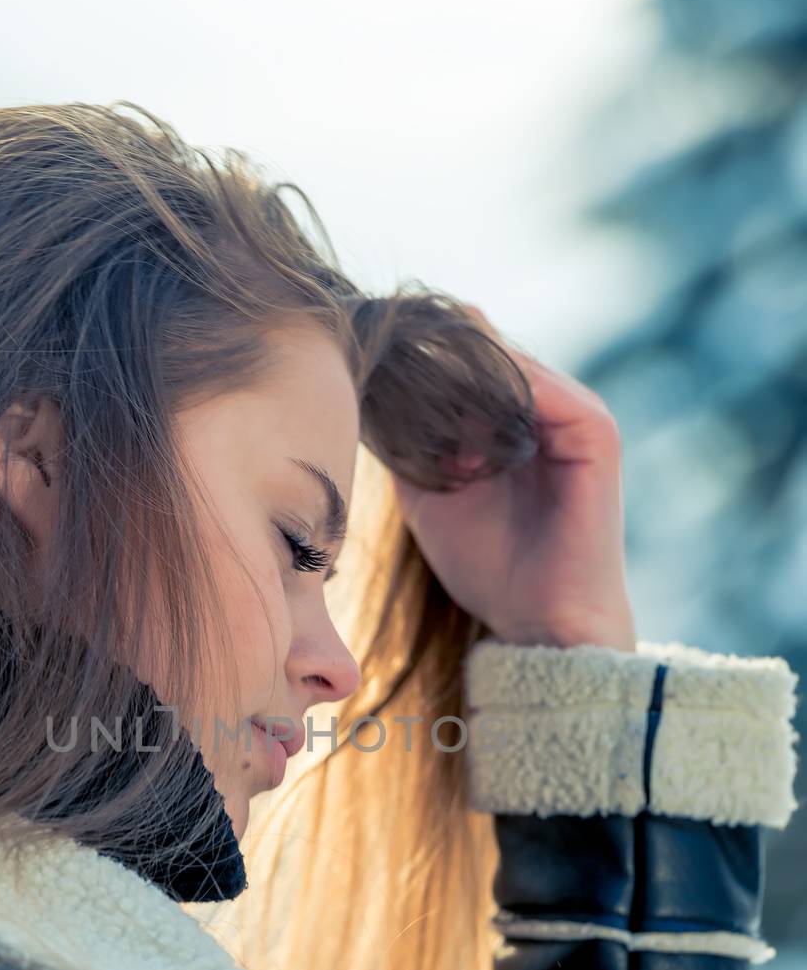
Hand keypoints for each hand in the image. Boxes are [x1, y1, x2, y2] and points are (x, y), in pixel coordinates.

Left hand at [389, 306, 636, 651]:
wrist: (539, 623)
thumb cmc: (489, 568)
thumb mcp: (430, 495)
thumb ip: (411, 446)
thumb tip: (375, 399)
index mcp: (517, 420)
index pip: (472, 359)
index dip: (424, 353)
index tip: (375, 350)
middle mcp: (550, 409)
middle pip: (490, 351)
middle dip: (437, 351)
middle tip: (385, 347)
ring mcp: (577, 416)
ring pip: (512, 362)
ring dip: (463, 364)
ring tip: (411, 371)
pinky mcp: (595, 433)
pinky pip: (541, 387)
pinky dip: (498, 385)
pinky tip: (456, 403)